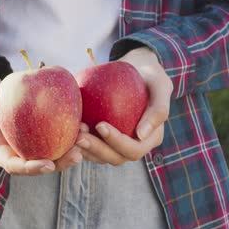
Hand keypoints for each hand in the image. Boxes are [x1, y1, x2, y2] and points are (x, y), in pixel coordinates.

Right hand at [0, 69, 82, 174]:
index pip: (13, 165)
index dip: (31, 168)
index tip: (48, 164)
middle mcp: (12, 150)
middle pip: (37, 165)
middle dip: (58, 163)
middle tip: (78, 155)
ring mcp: (25, 144)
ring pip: (50, 154)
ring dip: (69, 151)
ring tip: (86, 138)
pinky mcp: (37, 134)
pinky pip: (54, 138)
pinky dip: (69, 135)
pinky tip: (84, 125)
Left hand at [77, 47, 172, 164]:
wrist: (135, 70)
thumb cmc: (149, 75)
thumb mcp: (160, 84)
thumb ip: (159, 109)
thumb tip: (141, 135)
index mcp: (151, 139)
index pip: (133, 150)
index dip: (116, 142)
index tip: (99, 125)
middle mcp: (135, 145)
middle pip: (115, 158)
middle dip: (96, 149)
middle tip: (79, 135)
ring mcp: (118, 144)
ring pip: (100, 156)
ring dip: (86, 149)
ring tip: (72, 134)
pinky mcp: (104, 138)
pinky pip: (91, 145)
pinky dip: (80, 142)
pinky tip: (68, 129)